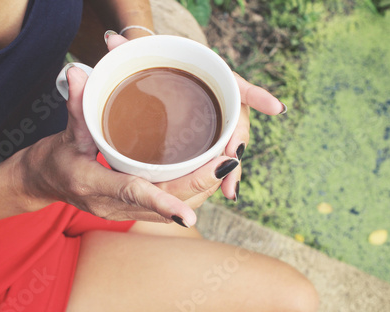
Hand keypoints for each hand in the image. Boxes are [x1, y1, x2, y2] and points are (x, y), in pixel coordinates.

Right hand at [19, 65, 237, 227]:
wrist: (44, 184)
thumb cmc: (54, 160)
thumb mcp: (64, 133)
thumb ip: (77, 105)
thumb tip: (80, 72)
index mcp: (93, 185)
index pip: (132, 193)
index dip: (163, 204)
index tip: (189, 216)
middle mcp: (110, 205)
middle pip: (162, 203)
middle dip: (197, 186)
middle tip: (227, 163)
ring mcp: (121, 212)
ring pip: (168, 210)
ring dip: (198, 191)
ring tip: (225, 166)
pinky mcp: (129, 211)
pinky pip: (164, 208)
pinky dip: (188, 194)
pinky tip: (206, 177)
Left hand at [106, 34, 285, 201]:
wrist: (159, 78)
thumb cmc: (154, 69)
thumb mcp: (141, 61)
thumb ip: (130, 51)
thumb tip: (113, 41)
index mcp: (209, 76)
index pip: (236, 84)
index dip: (256, 95)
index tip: (276, 108)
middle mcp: (218, 98)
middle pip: (237, 119)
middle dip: (238, 142)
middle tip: (232, 161)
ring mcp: (216, 119)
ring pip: (232, 142)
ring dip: (234, 167)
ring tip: (230, 189)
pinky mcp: (211, 137)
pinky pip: (222, 156)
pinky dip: (225, 174)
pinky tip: (227, 192)